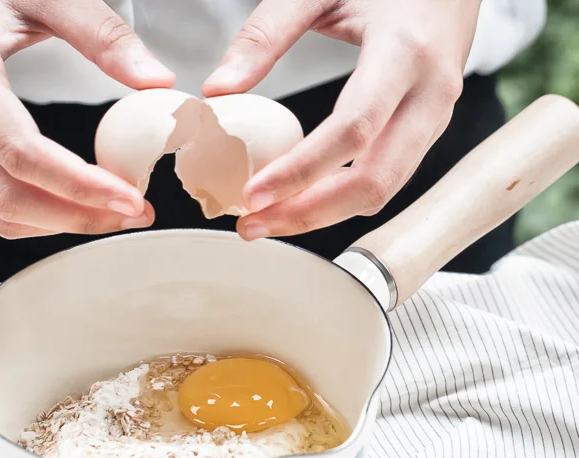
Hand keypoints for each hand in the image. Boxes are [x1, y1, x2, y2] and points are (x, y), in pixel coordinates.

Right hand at [0, 0, 174, 237]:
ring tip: (114, 215)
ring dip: (62, 225)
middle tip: (134, 215)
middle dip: (78, 217)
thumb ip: (103, 34)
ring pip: (1, 213)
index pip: (21, 152)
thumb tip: (158, 81)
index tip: (131, 199)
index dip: (79, 186)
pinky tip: (79, 206)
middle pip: (9, 198)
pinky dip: (41, 219)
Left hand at [202, 0, 480, 240]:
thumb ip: (265, 33)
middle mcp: (431, 93)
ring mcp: (436, 116)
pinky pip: (387, 178)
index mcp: (405, 50)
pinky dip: (342, 199)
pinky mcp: (428, 130)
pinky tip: (302, 199)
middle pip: (374, 181)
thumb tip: (218, 90)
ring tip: (269, 221)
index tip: (253, 196)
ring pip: (383, 190)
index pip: (352, 130)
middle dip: (309, 214)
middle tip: (253, 226)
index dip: (301, 172)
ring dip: (323, 215)